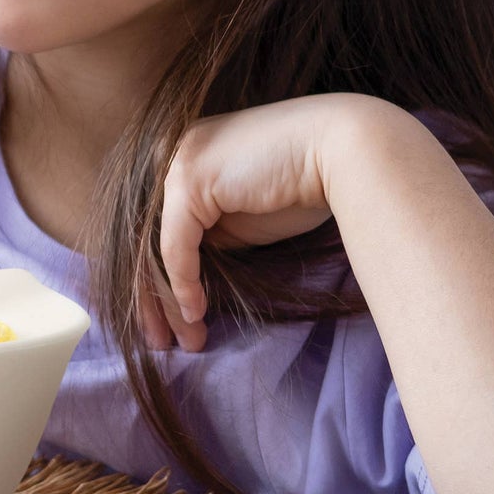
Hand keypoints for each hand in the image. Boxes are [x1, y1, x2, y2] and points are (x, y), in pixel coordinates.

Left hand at [141, 96, 356, 351]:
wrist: (347, 152)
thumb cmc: (304, 185)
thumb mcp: (241, 217)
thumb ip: (209, 234)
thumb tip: (183, 272)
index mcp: (182, 158)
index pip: (155, 229)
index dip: (156, 280)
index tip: (166, 322)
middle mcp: (170, 155)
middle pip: (146, 239)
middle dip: (153, 298)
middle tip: (161, 342)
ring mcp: (176, 163)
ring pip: (156, 247)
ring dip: (168, 301)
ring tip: (183, 341)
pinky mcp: (189, 179)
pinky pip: (175, 245)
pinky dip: (183, 283)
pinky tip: (194, 312)